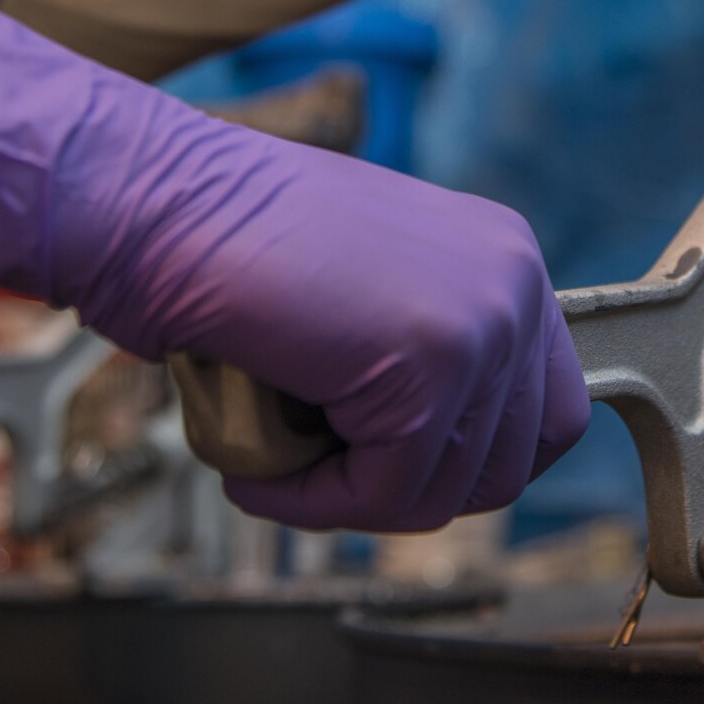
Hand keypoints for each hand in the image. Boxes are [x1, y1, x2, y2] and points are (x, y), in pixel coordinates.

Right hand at [0, 0, 588, 530]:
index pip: (547, 414)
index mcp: (506, 257)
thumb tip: (447, 452)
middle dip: (408, 490)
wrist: (156, 199)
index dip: (467, 464)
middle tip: (319, 471)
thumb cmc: (228, 241)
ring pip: (445, 491)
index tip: (390, 469)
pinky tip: (252, 470)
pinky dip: (311, 504)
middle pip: (508, 464)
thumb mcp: (362, 285)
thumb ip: (420, 347)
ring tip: (275, 460)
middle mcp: (515, 279)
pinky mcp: (430, 366)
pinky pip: (386, 493)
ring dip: (351, 499)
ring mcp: (482, 320)